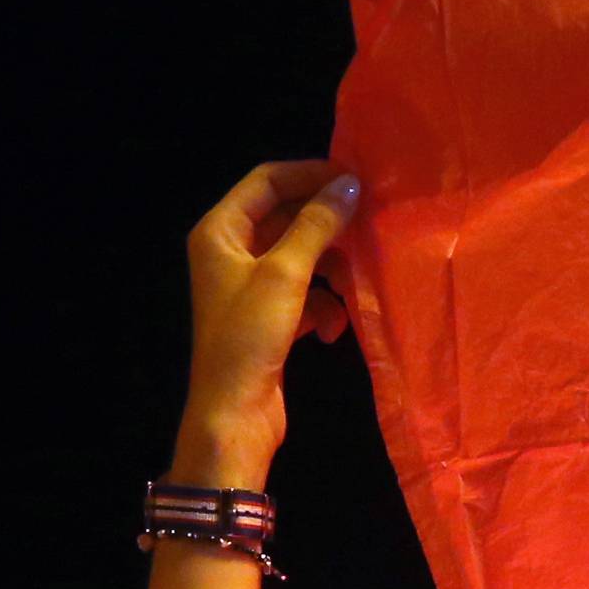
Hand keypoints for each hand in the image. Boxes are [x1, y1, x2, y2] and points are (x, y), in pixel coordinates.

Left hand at [176, 157, 360, 480]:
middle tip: (368, 223)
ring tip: (356, 279)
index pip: (267, 181)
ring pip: (300, 257)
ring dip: (330, 269)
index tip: (354, 179)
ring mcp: (250, 287)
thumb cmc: (250, 336)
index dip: (309, 174)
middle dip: (326, 225)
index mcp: (220, 231)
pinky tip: (333, 329)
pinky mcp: (269, 318)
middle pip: (286, 218)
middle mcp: (231, 252)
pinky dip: (322, 307)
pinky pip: (303, 294)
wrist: (234, 414)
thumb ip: (317, 224)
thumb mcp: (285, 273)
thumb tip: (349, 184)